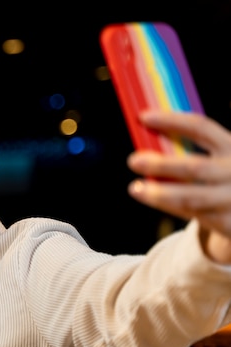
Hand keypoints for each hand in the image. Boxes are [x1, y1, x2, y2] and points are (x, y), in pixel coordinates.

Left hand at [127, 110, 230, 262]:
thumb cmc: (225, 176)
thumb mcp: (219, 157)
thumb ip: (191, 149)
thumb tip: (148, 142)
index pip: (201, 127)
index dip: (171, 120)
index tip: (143, 117)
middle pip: (195, 167)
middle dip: (161, 164)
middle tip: (133, 160)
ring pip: (190, 198)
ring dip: (159, 194)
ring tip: (135, 188)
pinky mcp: (228, 221)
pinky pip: (192, 214)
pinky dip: (169, 206)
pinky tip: (151, 199)